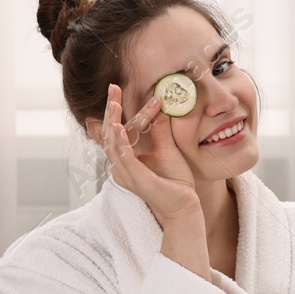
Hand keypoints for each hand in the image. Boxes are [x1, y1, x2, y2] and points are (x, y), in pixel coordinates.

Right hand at [100, 83, 199, 224]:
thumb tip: (161, 105)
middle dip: (110, 111)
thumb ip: (160, 128)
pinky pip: (126, 158)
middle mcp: (122, 165)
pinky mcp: (137, 179)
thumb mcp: (167, 147)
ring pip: (114, 145)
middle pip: (110, 134)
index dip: (117, 110)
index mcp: (127, 158)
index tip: (117, 88)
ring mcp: (127, 173)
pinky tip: (120, 128)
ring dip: (113, 123)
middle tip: (112, 87)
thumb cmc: (174, 180)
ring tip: (113, 104)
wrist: (184, 205)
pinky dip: (121, 142)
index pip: (119, 129)